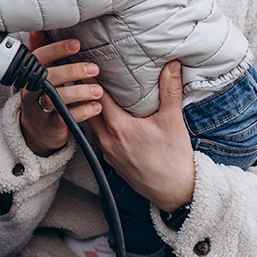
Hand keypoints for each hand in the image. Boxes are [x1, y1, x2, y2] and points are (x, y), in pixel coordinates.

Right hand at [19, 33, 102, 155]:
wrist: (36, 131)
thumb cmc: (41, 95)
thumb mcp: (39, 73)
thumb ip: (40, 52)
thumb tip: (38, 28)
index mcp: (30, 74)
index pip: (39, 57)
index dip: (57, 49)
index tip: (76, 44)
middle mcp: (31, 90)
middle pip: (48, 77)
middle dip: (72, 71)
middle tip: (94, 69)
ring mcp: (38, 109)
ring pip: (55, 99)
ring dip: (79, 92)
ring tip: (98, 90)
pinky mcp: (49, 126)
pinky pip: (65, 118)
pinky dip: (82, 112)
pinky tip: (96, 107)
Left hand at [90, 61, 194, 212]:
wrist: (175, 193)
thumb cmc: (174, 159)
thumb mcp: (173, 121)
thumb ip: (170, 90)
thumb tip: (172, 65)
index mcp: (119, 127)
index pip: (97, 96)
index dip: (90, 79)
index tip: (84, 64)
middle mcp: (107, 140)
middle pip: (87, 110)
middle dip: (84, 92)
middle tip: (81, 74)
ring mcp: (107, 153)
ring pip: (91, 125)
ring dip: (89, 109)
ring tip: (90, 93)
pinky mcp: (111, 162)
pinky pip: (98, 138)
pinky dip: (98, 125)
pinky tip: (105, 119)